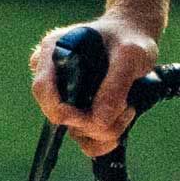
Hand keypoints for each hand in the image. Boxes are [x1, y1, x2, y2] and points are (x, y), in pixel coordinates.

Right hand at [31, 16, 159, 155]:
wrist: (137, 40)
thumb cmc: (131, 39)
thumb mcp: (131, 54)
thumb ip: (116, 84)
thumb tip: (98, 120)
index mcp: (53, 52)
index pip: (42, 88)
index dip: (61, 109)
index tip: (92, 116)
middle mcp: (53, 77)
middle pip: (58, 115)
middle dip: (93, 121)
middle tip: (125, 107)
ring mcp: (65, 97)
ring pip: (76, 132)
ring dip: (106, 129)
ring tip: (127, 107)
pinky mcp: (79, 113)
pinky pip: (86, 141)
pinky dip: (106, 138)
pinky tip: (123, 118)